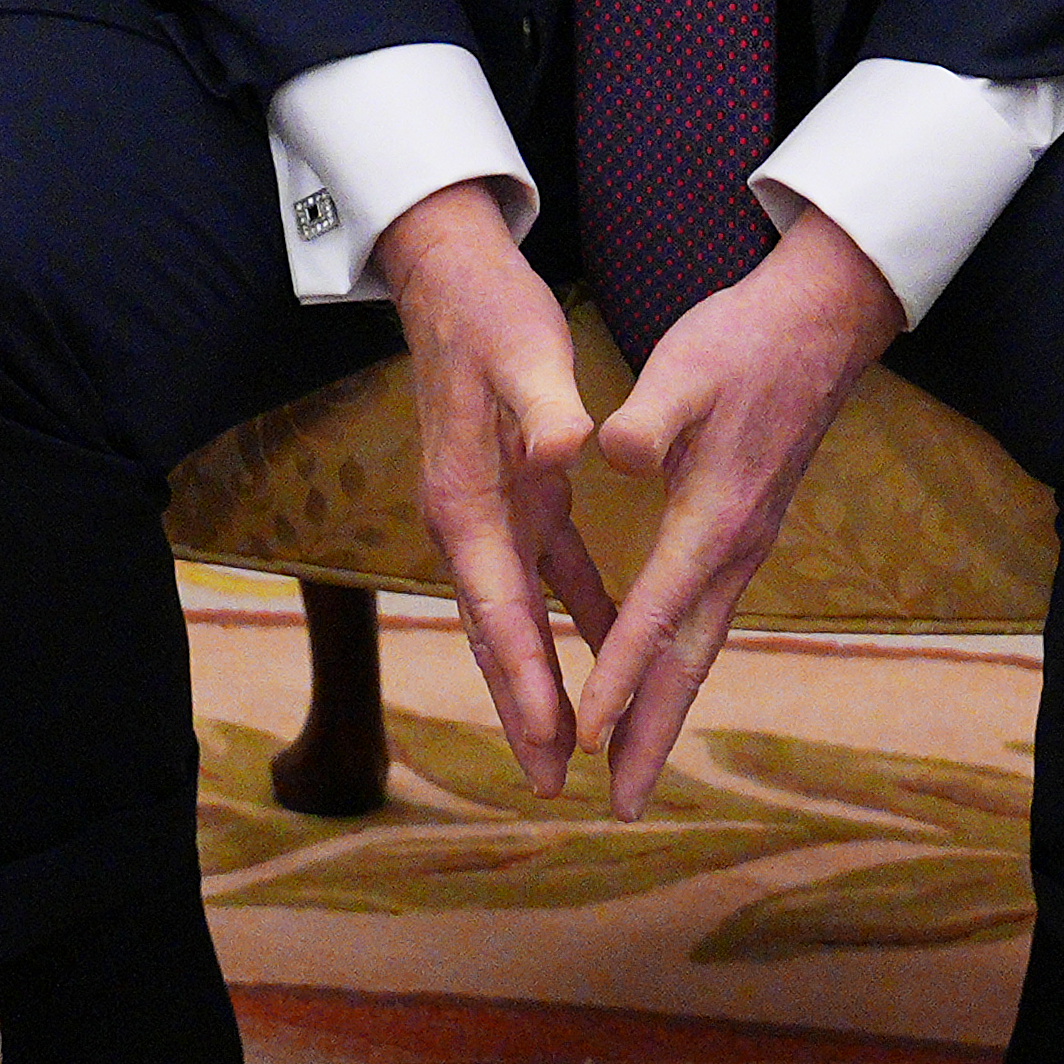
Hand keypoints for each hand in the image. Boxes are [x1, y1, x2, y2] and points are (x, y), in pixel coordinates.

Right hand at [379, 185, 618, 794]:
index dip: (524, 678)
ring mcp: (490, 514)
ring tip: (568, 750)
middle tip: (548, 784)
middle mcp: (468, 522)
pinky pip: (549, 573)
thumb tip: (565, 449)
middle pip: (496, 636)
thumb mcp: (524, 353)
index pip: (499, 609)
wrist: (454, 278)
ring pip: (518, 618)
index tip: (551, 738)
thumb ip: (544, 406)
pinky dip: (575, 616)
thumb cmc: (491, 316)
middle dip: (522, 709)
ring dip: (541, 679)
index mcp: (466, 502)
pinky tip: (609, 645)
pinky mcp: (517, 496)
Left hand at [570, 216, 902, 813]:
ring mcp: (743, 548)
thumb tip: (615, 454)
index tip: (583, 735)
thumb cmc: (743, 342)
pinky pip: (703, 621)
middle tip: (622, 807)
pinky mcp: (741, 535)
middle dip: (652, 735)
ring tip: (631, 773)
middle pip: (689, 662)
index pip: (656, 614)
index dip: (619, 677)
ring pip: (699, 649)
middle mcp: (734, 550)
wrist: (819, 326)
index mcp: (712, 518)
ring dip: (664, 712)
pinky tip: (652, 683)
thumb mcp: (686, 366)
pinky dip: (674, 666)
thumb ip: (650, 416)